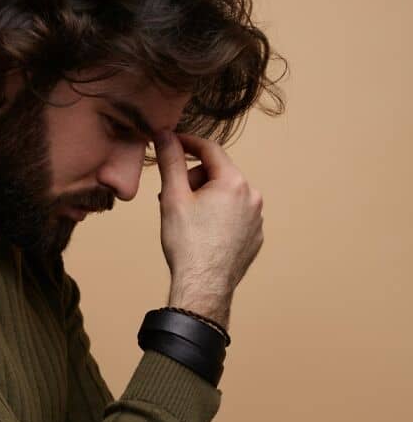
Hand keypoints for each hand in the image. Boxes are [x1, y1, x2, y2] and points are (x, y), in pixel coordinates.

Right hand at [153, 130, 263, 308]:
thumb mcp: (173, 196)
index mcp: (234, 182)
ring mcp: (256, 219)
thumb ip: (170, 161)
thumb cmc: (188, 244)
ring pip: (226, 196)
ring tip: (186, 220)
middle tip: (173, 198)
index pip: (210, 149)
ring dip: (205, 200)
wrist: (203, 286)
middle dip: (194, 180)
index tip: (172, 142)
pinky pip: (234, 217)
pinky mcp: (255, 237)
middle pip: (217, 174)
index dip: (187, 143)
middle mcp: (252, 197)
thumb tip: (165, 135)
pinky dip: (218, 218)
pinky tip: (202, 234)